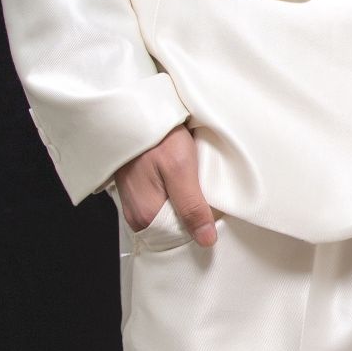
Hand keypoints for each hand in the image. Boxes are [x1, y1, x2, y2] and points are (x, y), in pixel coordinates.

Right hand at [114, 124, 216, 245]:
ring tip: (198, 186)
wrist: (136, 110)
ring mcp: (136, 203)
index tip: (216, 215)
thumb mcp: (180, 169)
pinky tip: (187, 181)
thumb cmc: (156, 135)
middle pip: (174, 229)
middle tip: (210, 197)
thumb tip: (206, 240)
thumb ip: (191, 207)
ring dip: (187, 205)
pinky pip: (164, 202)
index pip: (180, 240)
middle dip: (195, 218)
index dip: (201, 231)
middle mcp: (137, 215)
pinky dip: (179, 195)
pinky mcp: (140, 190)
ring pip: (171, 215)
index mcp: (145, 216)